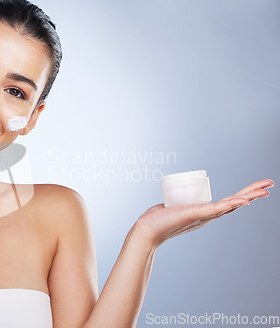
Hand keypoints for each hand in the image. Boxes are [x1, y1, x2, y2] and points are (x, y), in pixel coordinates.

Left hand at [135, 179, 272, 247]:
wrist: (147, 229)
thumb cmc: (157, 219)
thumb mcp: (173, 207)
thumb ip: (175, 205)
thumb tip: (173, 201)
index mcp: (205, 213)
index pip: (228, 202)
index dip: (243, 196)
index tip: (256, 190)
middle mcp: (208, 216)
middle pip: (235, 202)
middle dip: (253, 193)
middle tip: (270, 185)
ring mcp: (204, 215)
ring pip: (231, 204)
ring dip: (249, 196)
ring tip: (265, 190)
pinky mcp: (197, 214)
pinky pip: (218, 208)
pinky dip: (232, 204)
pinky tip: (245, 201)